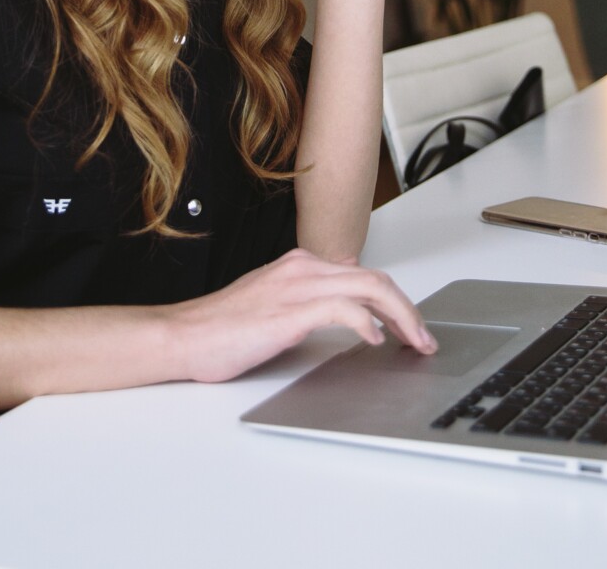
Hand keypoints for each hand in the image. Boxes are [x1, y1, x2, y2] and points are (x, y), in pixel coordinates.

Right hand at [169, 248, 435, 382]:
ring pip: (370, 288)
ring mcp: (297, 286)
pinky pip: (345, 310)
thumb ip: (307, 302)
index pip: (362, 274)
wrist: (182, 336)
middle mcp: (302, 268)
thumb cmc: (219, 329)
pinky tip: (375, 341)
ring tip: (414, 341)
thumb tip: (344, 311)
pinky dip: (368, 323)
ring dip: (401, 316)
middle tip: (423, 338)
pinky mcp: (291, 311)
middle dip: (408, 309)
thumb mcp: (272, 306)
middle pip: (375, 278)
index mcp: (299, 265)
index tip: (408, 325)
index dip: (394, 300)